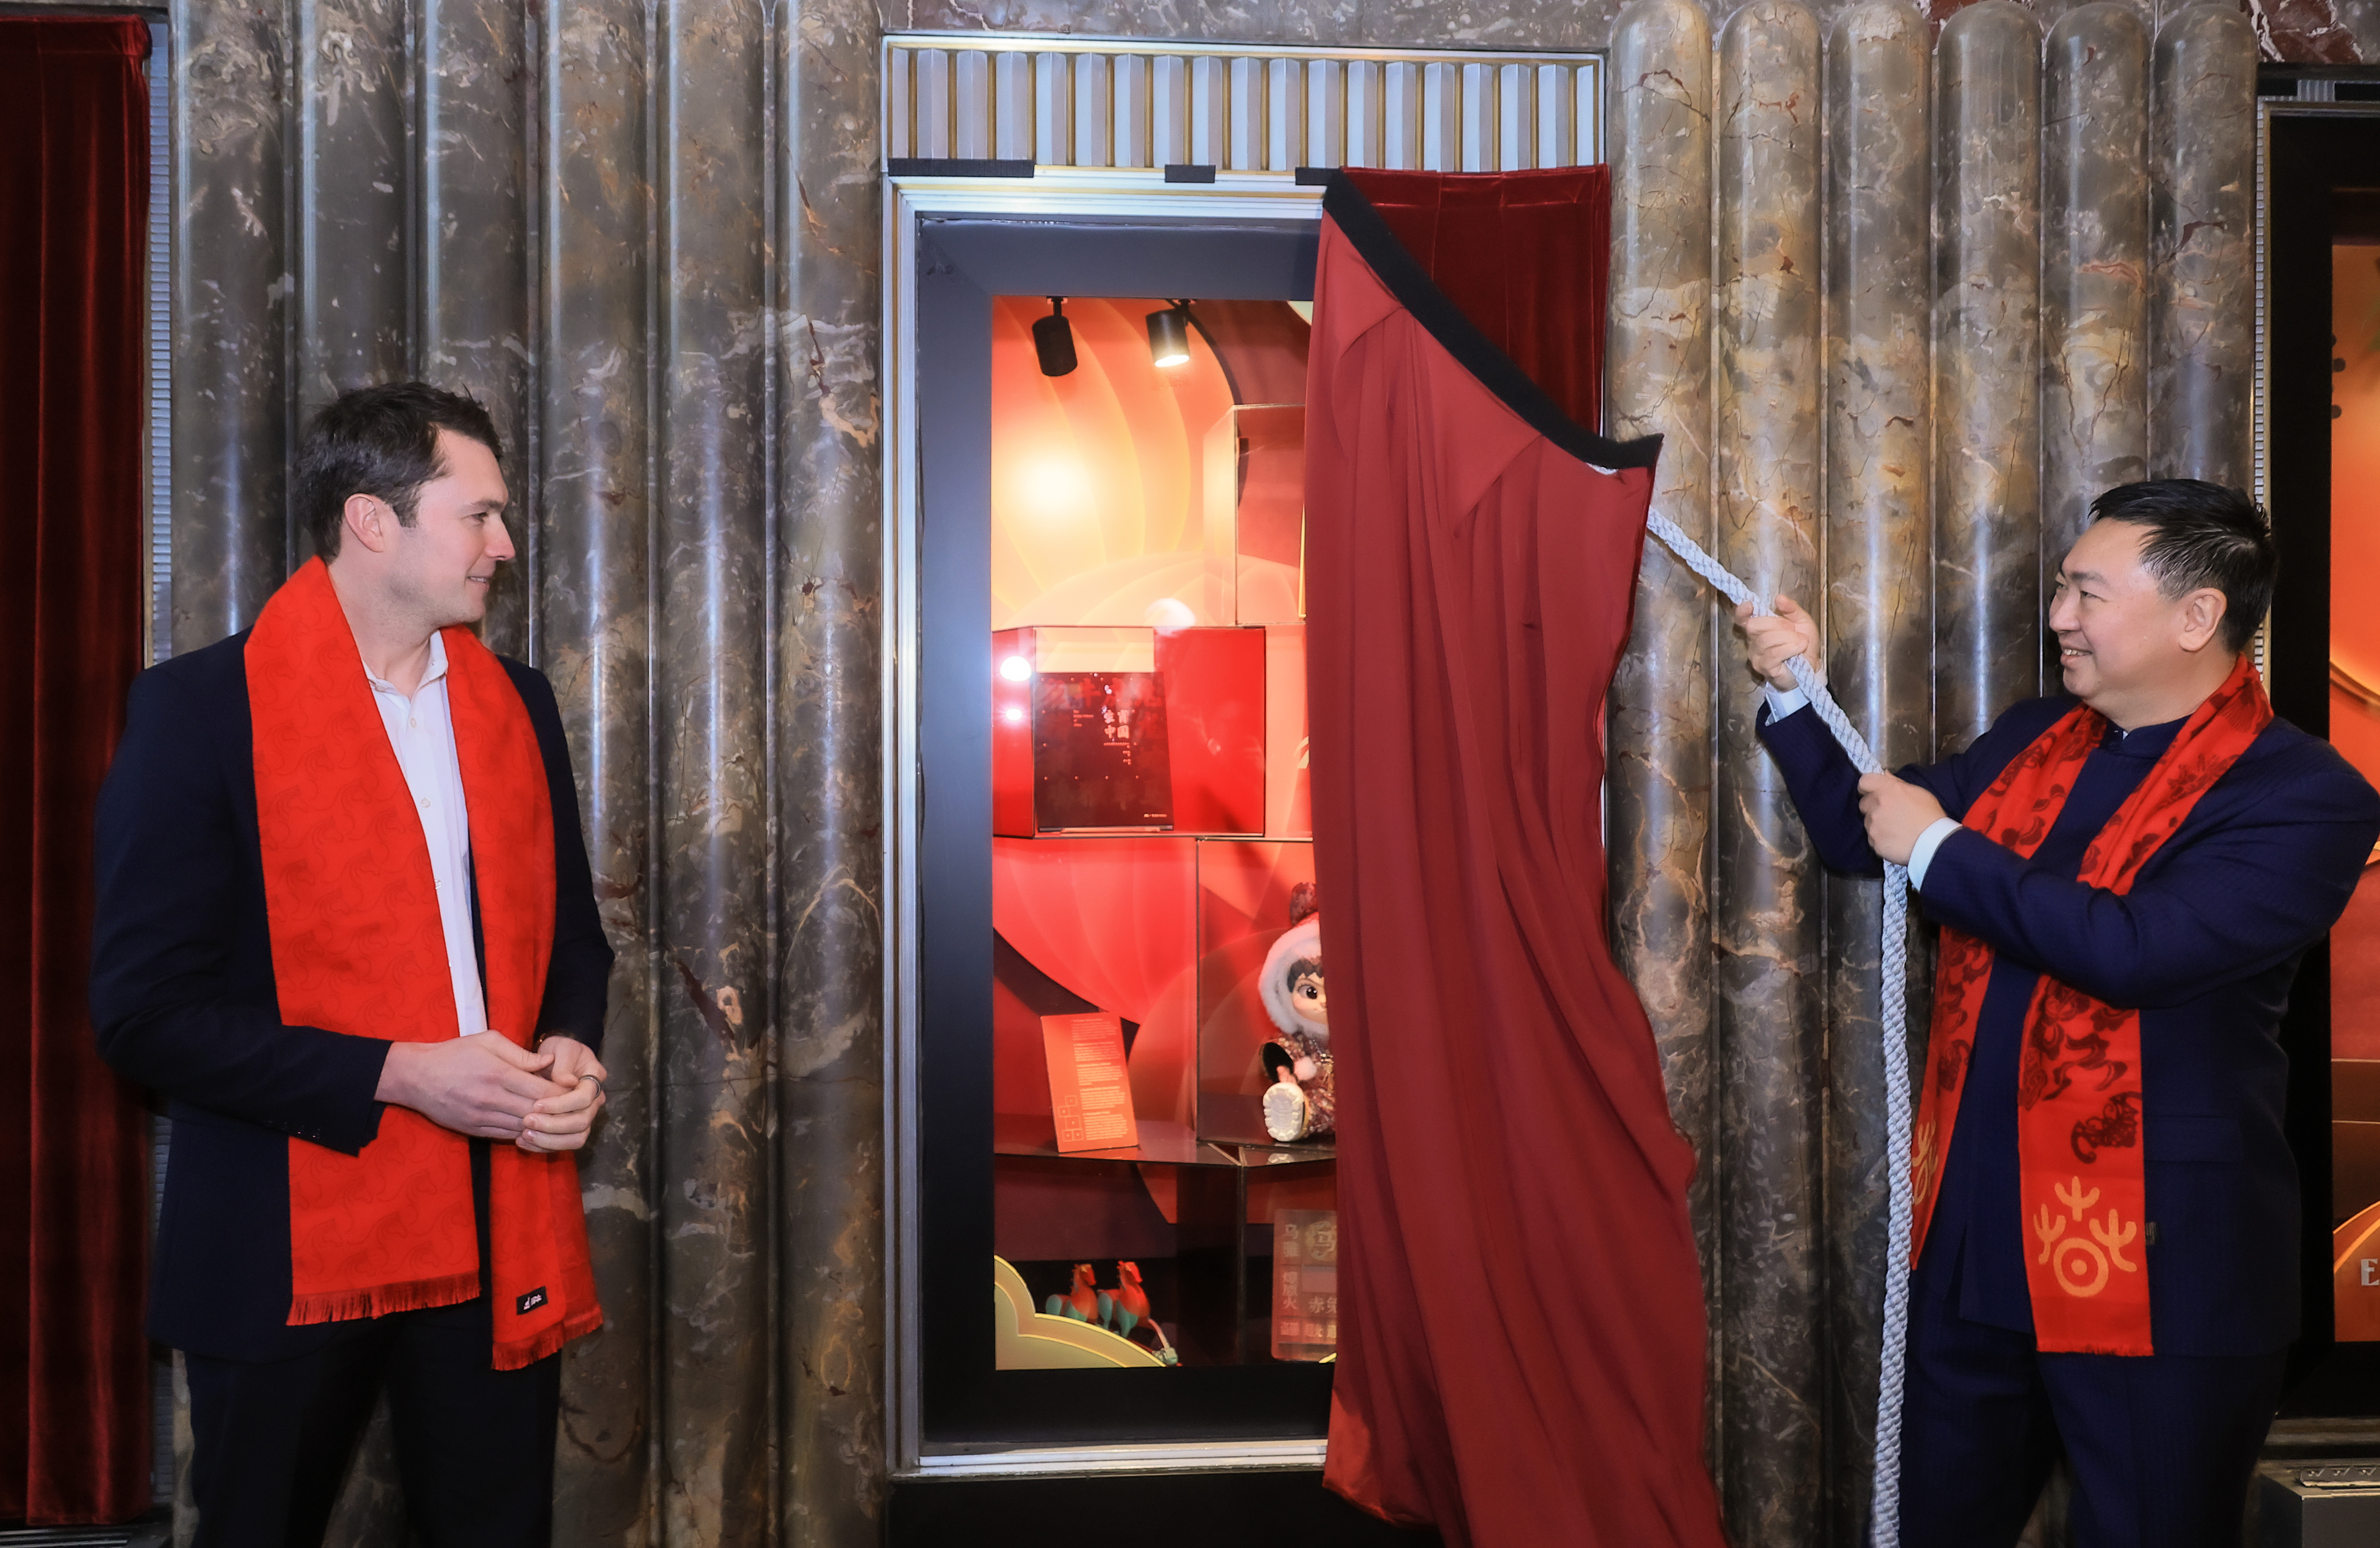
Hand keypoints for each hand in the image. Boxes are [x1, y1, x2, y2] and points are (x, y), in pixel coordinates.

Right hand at [376, 1034, 570, 1140]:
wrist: (416, 1077)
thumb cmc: (454, 1053)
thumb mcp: (488, 1041)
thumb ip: (521, 1053)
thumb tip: (550, 1060)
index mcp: (498, 1074)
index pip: (541, 1090)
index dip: (562, 1093)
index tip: (572, 1090)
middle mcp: (491, 1099)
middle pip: (536, 1112)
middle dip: (558, 1111)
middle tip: (572, 1106)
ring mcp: (481, 1118)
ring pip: (523, 1128)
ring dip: (542, 1125)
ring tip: (556, 1118)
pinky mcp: (474, 1130)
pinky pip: (506, 1136)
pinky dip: (523, 1132)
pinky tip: (534, 1126)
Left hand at [518, 1036, 608, 1153]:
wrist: (556, 1059)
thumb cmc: (559, 1051)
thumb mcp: (562, 1049)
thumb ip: (563, 1064)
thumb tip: (567, 1082)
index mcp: (595, 1079)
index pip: (584, 1098)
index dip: (562, 1104)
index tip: (537, 1104)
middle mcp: (594, 1101)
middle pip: (582, 1123)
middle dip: (554, 1125)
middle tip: (527, 1121)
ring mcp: (585, 1116)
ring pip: (576, 1139)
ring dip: (550, 1140)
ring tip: (525, 1134)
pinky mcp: (572, 1129)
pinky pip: (563, 1145)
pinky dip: (543, 1146)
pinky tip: (522, 1141)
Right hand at [1734, 594, 1821, 690]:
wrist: (1811, 666)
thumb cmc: (1803, 643)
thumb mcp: (1801, 621)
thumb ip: (1791, 609)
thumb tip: (1779, 598)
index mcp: (1759, 628)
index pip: (1742, 619)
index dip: (1742, 612)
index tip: (1750, 605)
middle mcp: (1753, 642)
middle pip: (1754, 626)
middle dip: (1777, 624)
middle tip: (1793, 629)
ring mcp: (1757, 656)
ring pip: (1766, 640)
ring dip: (1788, 637)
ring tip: (1801, 641)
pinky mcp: (1765, 668)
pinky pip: (1774, 654)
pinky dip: (1790, 648)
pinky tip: (1800, 648)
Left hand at [1857, 771, 1947, 865]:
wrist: (1934, 843)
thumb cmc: (1930, 815)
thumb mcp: (1919, 792)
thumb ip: (1897, 783)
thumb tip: (1885, 775)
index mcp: (1888, 789)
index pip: (1864, 782)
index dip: (1867, 787)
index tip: (1873, 793)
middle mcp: (1877, 804)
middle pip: (1863, 803)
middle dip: (1872, 807)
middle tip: (1888, 813)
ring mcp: (1873, 824)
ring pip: (1867, 821)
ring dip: (1876, 823)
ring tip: (1894, 828)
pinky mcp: (1873, 841)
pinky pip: (1872, 837)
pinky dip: (1879, 838)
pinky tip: (1893, 839)